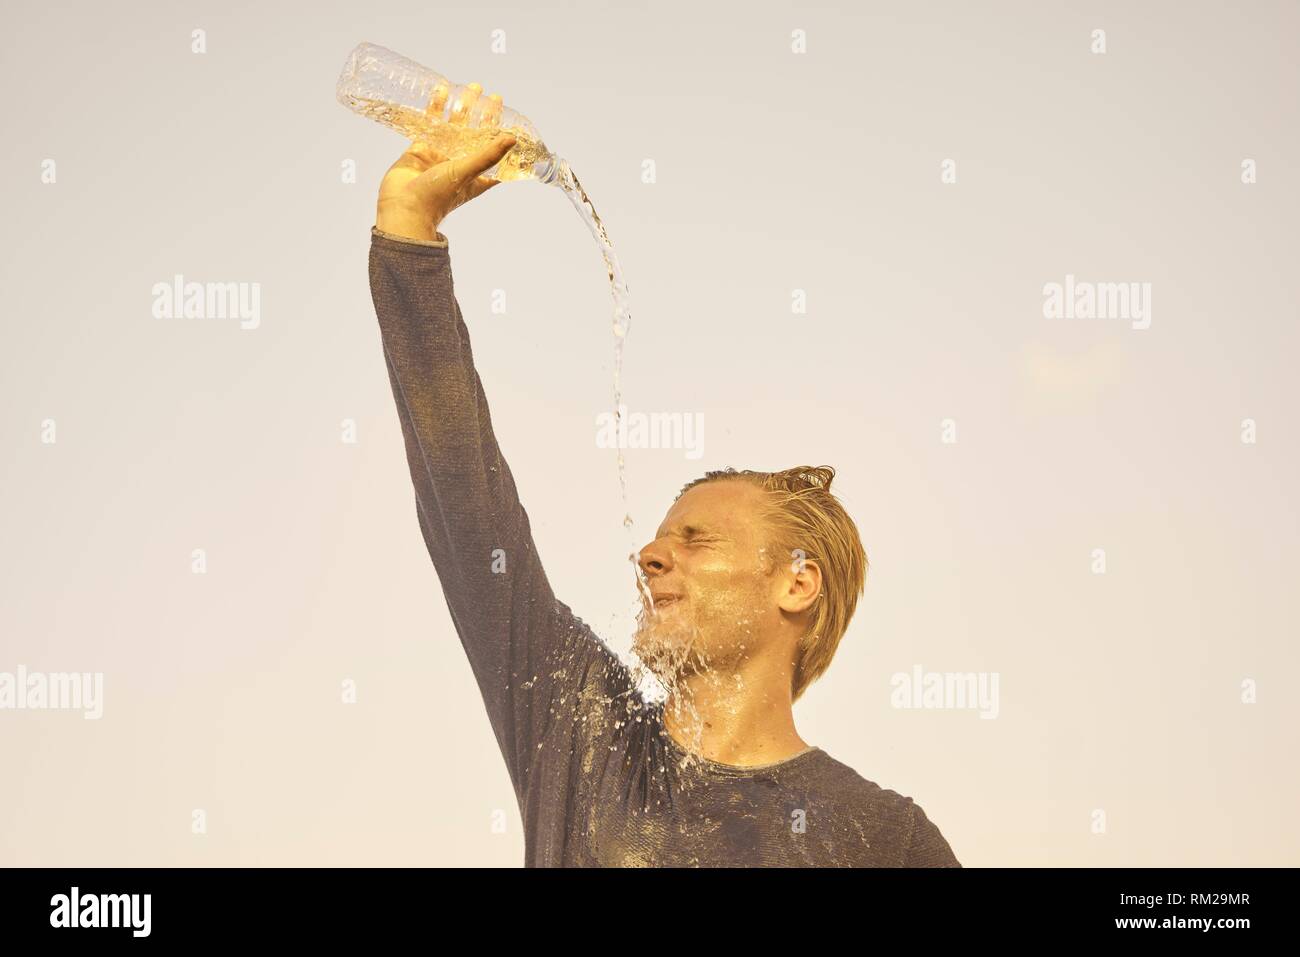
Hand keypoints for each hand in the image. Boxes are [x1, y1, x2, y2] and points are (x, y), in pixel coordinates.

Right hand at [375, 83, 516, 241]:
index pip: (495, 152)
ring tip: (472, 88)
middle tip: (490, 95)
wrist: (403, 207)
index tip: (510, 119)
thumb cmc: (438, 196)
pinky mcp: (421, 148)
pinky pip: (431, 123)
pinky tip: (443, 90)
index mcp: (477, 176)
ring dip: (463, 107)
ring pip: (454, 126)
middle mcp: (460, 164)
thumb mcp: (467, 172)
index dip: (502, 136)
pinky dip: (436, 107)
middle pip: (476, 134)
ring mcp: (440, 155)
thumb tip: (513, 138)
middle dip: (483, 115)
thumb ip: (488, 155)